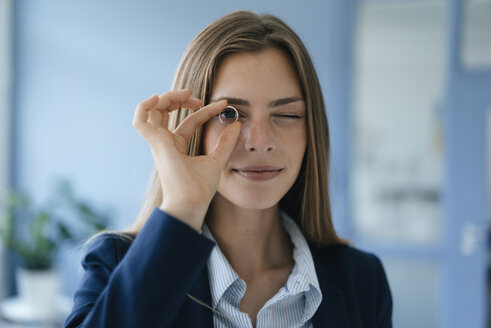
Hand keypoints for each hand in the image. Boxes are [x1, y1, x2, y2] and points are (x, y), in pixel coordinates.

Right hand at [133, 90, 240, 230]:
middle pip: (165, 112)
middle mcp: (165, 143)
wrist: (192, 203)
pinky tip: (158, 98)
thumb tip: (237, 124)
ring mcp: (158, 143)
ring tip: (184, 94)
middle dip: (179, 98)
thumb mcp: (217, 160)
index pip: (190, 121)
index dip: (205, 110)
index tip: (224, 104)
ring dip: (165, 97)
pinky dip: (144, 106)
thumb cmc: (200, 188)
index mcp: (177, 147)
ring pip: (152, 111)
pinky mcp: (155, 143)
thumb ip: (225, 142)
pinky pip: (140, 121)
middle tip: (197, 97)